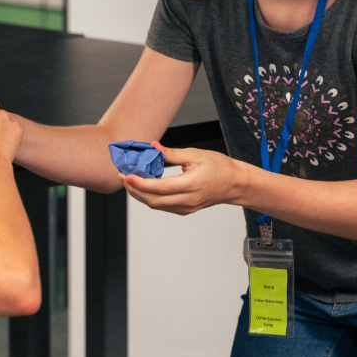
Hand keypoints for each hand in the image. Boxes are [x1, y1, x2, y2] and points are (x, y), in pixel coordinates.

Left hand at [122, 142, 247, 214]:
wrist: (234, 183)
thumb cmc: (219, 166)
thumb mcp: (195, 154)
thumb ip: (172, 153)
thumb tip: (153, 146)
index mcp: (191, 184)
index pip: (160, 188)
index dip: (140, 183)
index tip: (127, 175)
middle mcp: (188, 200)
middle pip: (153, 200)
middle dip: (134, 189)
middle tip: (123, 176)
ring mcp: (186, 208)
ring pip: (156, 205)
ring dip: (140, 195)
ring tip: (129, 181)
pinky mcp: (185, 210)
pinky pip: (163, 207)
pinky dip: (150, 198)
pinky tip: (144, 187)